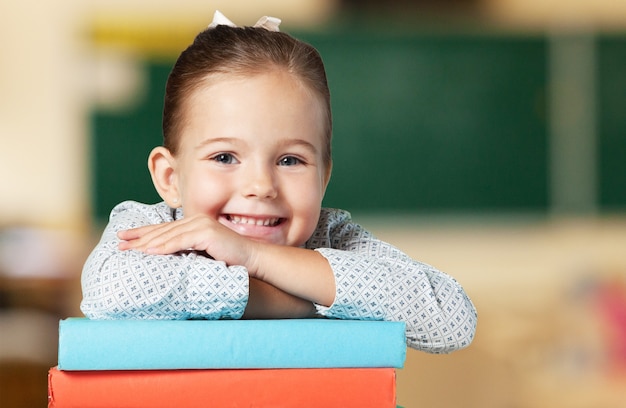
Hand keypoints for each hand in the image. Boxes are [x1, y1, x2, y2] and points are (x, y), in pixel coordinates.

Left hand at [117, 214, 258, 268]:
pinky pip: (181, 241)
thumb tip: (167, 259)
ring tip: (131, 250)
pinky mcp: (206, 233)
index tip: (124, 238)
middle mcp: (195, 220)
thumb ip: (187, 251)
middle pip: (162, 230)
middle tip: (120, 243)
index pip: (163, 228)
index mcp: (193, 223)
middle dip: (139, 237)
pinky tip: (150, 251)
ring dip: (148, 243)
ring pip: (169, 235)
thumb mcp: (203, 253)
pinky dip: (165, 246)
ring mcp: (201, 224)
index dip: (143, 232)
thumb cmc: (229, 258)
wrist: (251, 258)